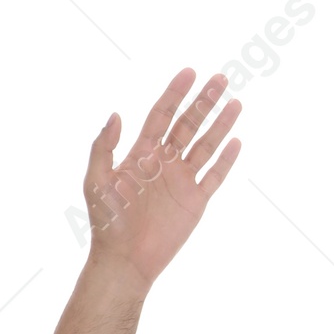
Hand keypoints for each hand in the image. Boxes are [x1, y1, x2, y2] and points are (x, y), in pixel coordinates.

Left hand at [82, 68, 241, 293]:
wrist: (124, 260)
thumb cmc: (106, 223)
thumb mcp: (96, 182)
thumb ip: (103, 148)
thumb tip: (116, 114)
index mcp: (141, 155)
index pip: (161, 115)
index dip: (175, 93)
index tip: (189, 72)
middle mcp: (164, 163)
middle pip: (188, 124)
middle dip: (204, 101)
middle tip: (220, 78)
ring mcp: (181, 181)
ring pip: (206, 145)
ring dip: (220, 123)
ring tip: (235, 102)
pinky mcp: (195, 201)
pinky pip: (215, 176)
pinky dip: (226, 159)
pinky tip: (236, 141)